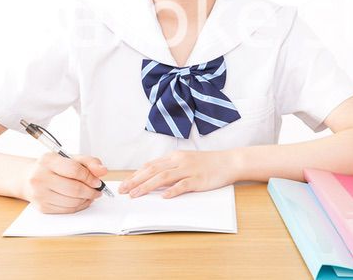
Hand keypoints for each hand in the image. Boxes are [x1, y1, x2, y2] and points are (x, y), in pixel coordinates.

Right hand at [21, 152, 107, 213]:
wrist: (29, 178)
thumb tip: (103, 170)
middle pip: (73, 189)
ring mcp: (39, 194)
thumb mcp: (70, 158)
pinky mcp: (42, 207)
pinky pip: (66, 210)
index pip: (74, 170)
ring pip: (71, 201)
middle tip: (98, 191)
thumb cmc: (53, 167)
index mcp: (48, 161)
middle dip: (90, 191)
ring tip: (90, 195)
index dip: (90, 177)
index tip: (98, 181)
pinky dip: (78, 207)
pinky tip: (81, 200)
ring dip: (86, 200)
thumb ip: (89, 162)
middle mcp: (40, 177)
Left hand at [118, 150, 239, 198]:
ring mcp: (189, 169)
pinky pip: (183, 185)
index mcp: (175, 156)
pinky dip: (172, 191)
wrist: (229, 161)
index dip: (136, 174)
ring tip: (135, 195)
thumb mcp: (186, 161)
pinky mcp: (198, 179)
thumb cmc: (208, 163)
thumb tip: (154, 179)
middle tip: (123, 190)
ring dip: (147, 186)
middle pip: (153, 170)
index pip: (151, 165)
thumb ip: (171, 168)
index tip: (125, 183)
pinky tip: (163, 197)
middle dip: (136, 181)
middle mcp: (179, 161)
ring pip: (164, 177)